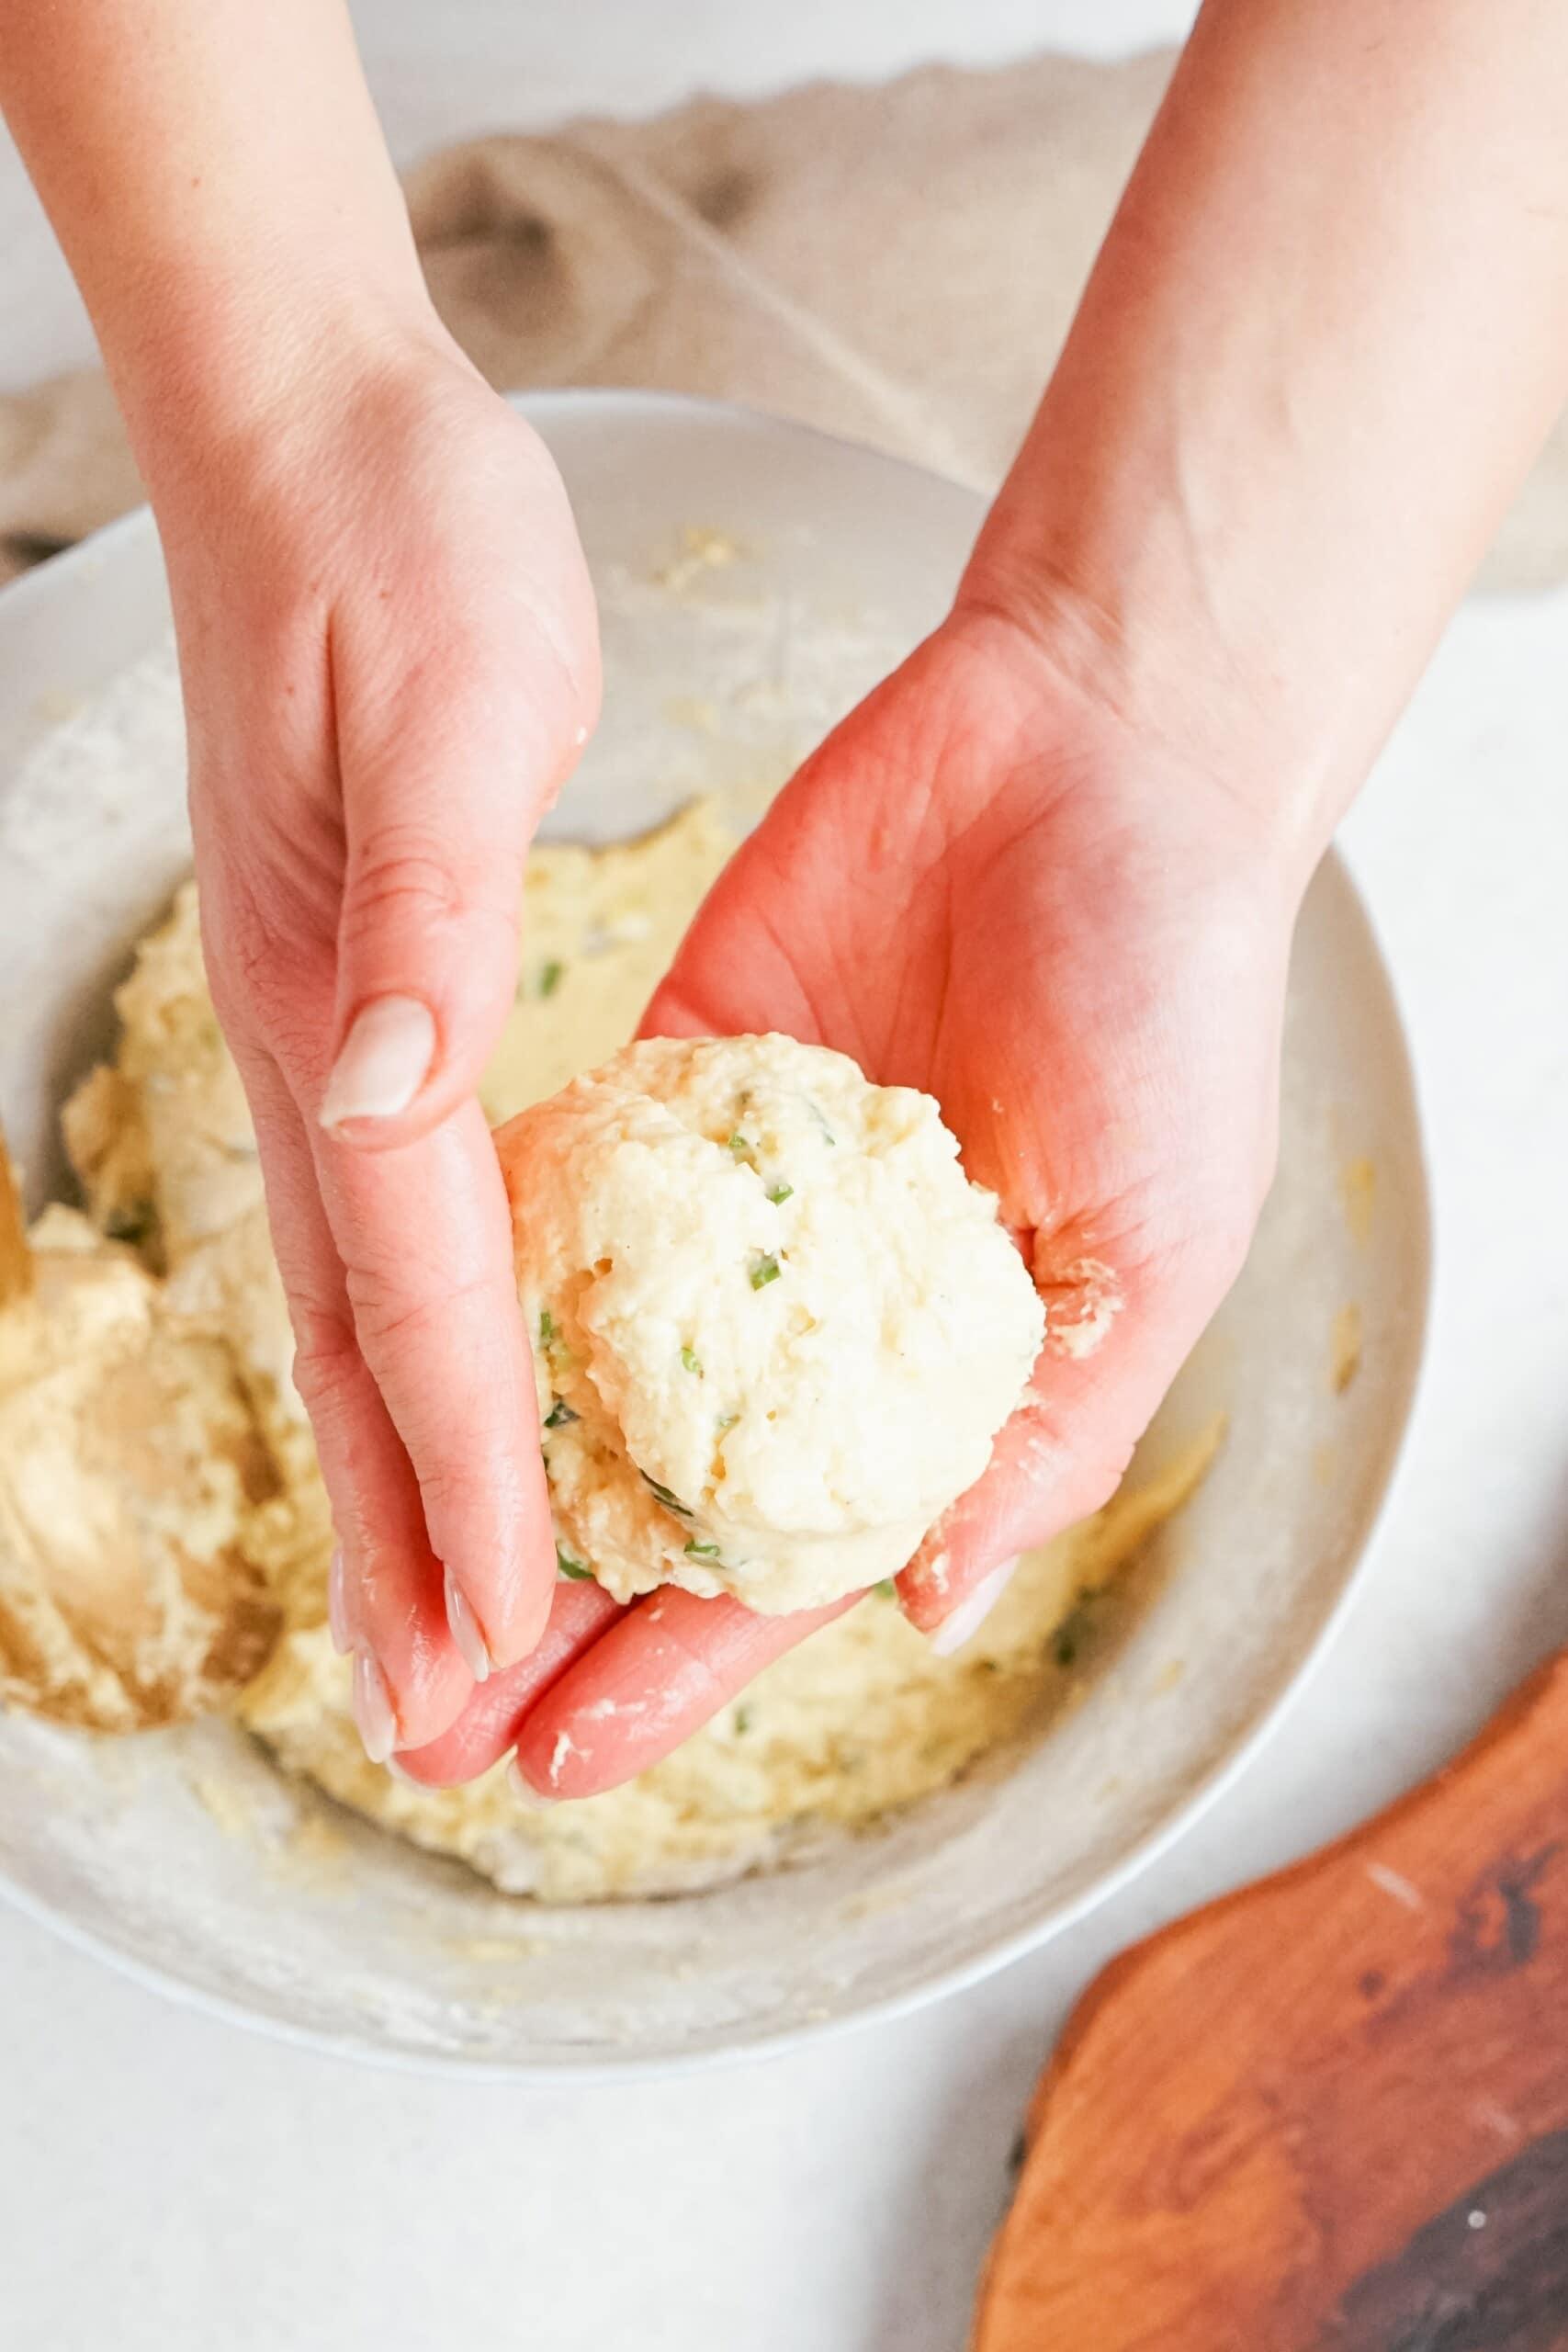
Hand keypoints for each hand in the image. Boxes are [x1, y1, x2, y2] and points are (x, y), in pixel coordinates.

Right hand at [166, 333, 598, 1755]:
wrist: (312, 430)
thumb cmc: (399, 547)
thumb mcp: (448, 700)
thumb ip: (424, 910)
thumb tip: (394, 1091)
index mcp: (352, 1007)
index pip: (424, 1294)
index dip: (468, 1472)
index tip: (507, 1636)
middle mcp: (327, 1050)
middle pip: (367, 1350)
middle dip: (406, 1549)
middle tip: (440, 1730)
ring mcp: (336, 1029)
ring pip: (374, 1312)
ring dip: (407, 1483)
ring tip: (446, 1631)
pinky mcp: (372, 992)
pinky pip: (404, 1224)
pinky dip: (432, 1352)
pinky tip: (476, 1405)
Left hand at [402, 600, 1301, 1797]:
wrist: (1102, 749)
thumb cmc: (1175, 1001)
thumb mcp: (1157, 1242)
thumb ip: (1050, 1429)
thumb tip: (928, 1608)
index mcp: (947, 1365)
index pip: (792, 1552)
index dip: (684, 1662)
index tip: (567, 1759)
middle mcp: (826, 1299)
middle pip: (663, 1486)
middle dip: (556, 1611)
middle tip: (435, 1722)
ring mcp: (739, 1185)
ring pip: (591, 1356)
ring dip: (499, 1470)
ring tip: (393, 1583)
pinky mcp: (673, 1063)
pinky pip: (566, 1180)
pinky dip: (494, 1266)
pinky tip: (402, 1357)